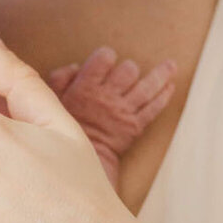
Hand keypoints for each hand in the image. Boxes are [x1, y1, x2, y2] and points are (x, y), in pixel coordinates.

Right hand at [47, 48, 175, 182]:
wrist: (75, 166)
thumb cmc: (61, 131)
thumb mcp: (51, 102)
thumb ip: (60, 78)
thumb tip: (76, 66)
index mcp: (85, 87)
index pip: (103, 59)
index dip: (106, 55)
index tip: (105, 58)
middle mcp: (107, 96)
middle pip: (128, 70)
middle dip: (129, 68)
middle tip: (127, 72)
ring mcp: (124, 111)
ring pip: (147, 87)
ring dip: (161, 75)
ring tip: (171, 66)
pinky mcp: (135, 126)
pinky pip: (154, 108)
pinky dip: (164, 96)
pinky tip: (171, 86)